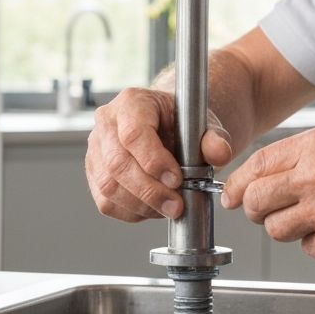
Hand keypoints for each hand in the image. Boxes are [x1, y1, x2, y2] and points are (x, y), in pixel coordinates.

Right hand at [86, 87, 233, 222]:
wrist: (170, 127)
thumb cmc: (183, 123)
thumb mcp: (205, 124)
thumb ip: (214, 138)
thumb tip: (219, 153)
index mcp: (132, 102)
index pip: (133, 134)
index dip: (154, 162)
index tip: (176, 179)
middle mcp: (107, 122)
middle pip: (118, 164)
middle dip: (150, 191)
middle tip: (176, 205)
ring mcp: (96, 149)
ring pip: (109, 186)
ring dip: (142, 205)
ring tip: (169, 207)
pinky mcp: (94, 173)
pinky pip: (106, 201)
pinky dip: (132, 212)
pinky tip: (154, 208)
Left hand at [221, 126, 314, 259]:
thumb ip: (298, 155)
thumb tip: (258, 175)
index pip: (256, 167)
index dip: (237, 184)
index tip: (232, 194)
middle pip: (255, 202)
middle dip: (253, 208)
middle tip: (264, 209)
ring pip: (276, 230)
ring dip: (284, 226)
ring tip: (311, 214)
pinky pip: (308, 248)